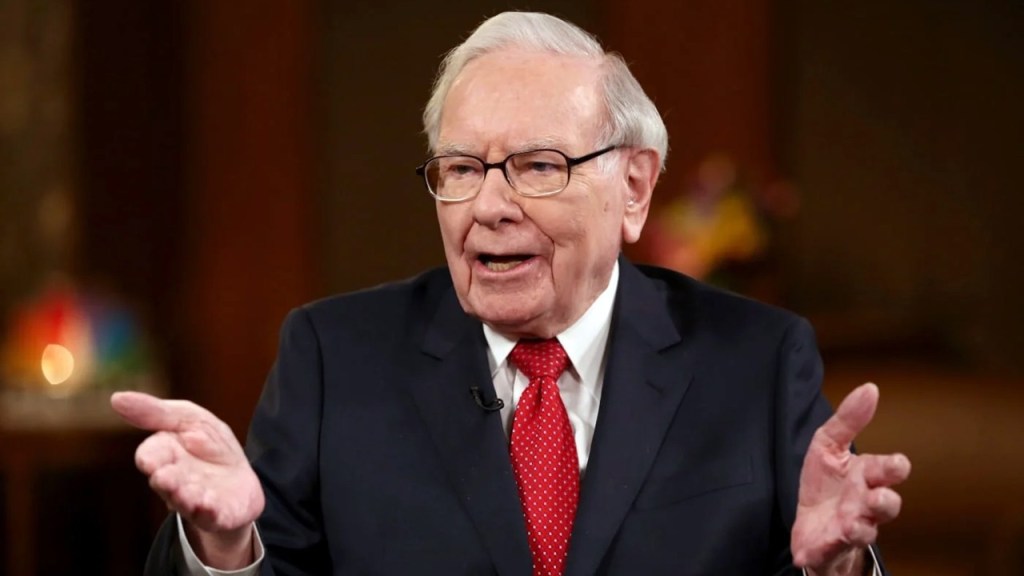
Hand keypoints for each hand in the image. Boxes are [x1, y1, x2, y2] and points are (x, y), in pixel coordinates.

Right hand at [111, 391, 264, 567]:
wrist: (241, 478)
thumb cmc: (209, 445)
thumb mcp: (189, 419)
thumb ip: (156, 412)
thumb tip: (115, 398)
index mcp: (165, 455)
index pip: (150, 456)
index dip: (150, 457)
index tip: (150, 460)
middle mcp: (176, 481)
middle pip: (165, 482)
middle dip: (165, 480)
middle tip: (164, 477)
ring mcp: (195, 500)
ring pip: (185, 502)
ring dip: (185, 497)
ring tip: (188, 493)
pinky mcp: (217, 515)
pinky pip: (211, 517)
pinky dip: (209, 513)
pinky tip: (210, 507)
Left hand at [791, 383, 910, 574]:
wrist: (810, 525)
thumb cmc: (825, 485)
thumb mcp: (828, 445)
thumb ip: (848, 420)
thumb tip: (870, 388)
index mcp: (867, 476)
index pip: (890, 470)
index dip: (895, 468)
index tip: (898, 464)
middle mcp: (865, 503)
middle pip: (887, 504)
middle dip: (886, 500)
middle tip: (880, 495)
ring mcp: (853, 526)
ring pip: (868, 530)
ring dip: (862, 525)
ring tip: (853, 520)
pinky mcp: (834, 544)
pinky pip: (840, 546)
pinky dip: (837, 542)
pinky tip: (835, 534)